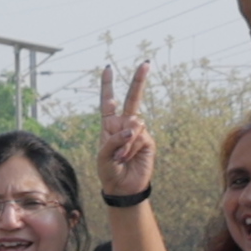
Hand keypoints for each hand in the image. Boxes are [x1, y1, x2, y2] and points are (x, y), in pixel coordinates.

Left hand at [96, 60, 154, 197]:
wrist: (122, 187)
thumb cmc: (108, 171)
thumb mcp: (103, 156)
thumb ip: (113, 140)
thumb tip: (132, 128)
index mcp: (109, 126)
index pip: (108, 102)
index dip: (108, 85)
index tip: (109, 68)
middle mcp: (124, 125)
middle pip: (132, 99)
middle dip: (138, 81)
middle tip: (146, 63)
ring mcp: (138, 132)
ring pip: (134, 124)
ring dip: (125, 141)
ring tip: (120, 157)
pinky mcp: (148, 141)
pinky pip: (140, 136)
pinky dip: (131, 146)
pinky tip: (128, 157)